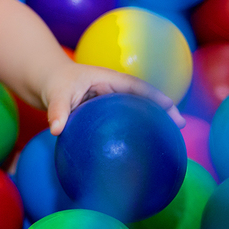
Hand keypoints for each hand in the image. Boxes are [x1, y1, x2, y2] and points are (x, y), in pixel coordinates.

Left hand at [42, 62, 184, 134]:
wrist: (48, 83)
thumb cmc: (54, 84)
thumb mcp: (55, 94)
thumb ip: (57, 110)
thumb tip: (56, 130)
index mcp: (108, 79)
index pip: (136, 86)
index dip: (154, 96)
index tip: (171, 107)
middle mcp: (115, 89)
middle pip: (144, 98)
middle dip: (163, 109)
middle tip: (180, 126)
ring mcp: (113, 100)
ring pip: (137, 109)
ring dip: (153, 121)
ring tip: (171, 139)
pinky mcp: (108, 113)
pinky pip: (126, 120)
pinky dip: (137, 130)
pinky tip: (143, 149)